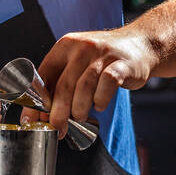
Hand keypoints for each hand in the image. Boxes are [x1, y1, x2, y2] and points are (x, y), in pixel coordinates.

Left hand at [19, 29, 156, 138]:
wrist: (141, 45)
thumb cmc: (105, 59)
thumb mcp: (79, 62)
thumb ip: (61, 82)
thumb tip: (42, 114)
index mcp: (65, 46)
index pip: (44, 75)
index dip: (36, 100)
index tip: (33, 120)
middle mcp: (82, 47)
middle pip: (63, 84)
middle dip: (57, 112)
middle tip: (57, 129)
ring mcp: (102, 54)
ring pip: (84, 86)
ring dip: (79, 108)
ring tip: (79, 117)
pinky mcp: (121, 64)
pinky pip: (107, 85)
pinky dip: (101, 100)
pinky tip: (99, 105)